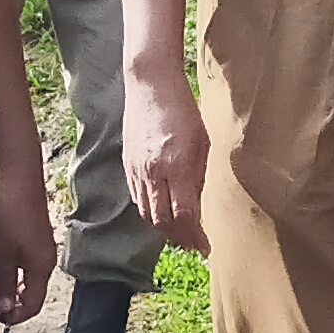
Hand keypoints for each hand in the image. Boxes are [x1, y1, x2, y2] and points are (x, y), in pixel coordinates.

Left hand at [0, 153, 57, 324]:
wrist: (18, 178)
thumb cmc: (11, 212)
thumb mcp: (2, 253)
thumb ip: (5, 283)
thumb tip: (6, 308)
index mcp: (42, 268)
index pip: (32, 306)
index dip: (13, 316)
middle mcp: (45, 261)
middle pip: (28, 294)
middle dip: (4, 301)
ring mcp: (40, 249)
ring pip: (24, 279)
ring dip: (3, 285)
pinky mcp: (33, 238)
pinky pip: (23, 264)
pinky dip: (7, 270)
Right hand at [127, 76, 210, 251]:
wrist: (150, 84)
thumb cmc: (183, 108)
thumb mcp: (203, 142)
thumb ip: (200, 175)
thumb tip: (199, 204)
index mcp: (177, 165)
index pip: (185, 215)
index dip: (196, 236)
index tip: (206, 247)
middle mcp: (153, 171)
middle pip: (163, 220)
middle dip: (179, 238)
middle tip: (194, 244)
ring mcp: (137, 169)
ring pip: (147, 212)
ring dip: (163, 228)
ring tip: (178, 234)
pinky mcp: (127, 164)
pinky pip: (136, 198)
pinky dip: (149, 211)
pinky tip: (160, 212)